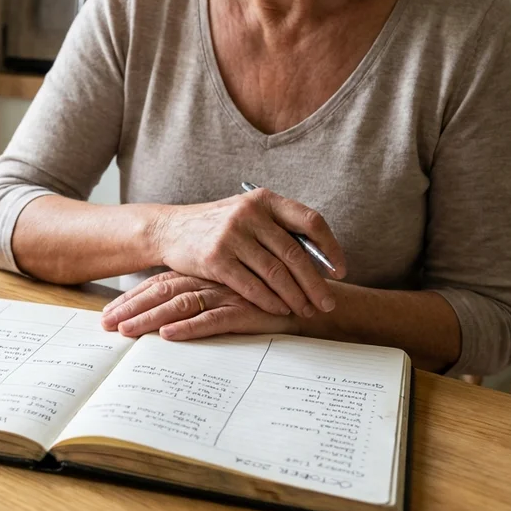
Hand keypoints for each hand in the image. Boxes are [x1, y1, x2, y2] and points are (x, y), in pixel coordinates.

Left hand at [101, 272, 298, 339]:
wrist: (310, 298)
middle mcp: (211, 278)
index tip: (107, 316)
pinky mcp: (245, 309)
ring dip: (150, 320)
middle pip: (161, 292)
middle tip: (104, 327)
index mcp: (203, 272)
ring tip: (125, 333)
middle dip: (130, 309)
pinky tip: (169, 338)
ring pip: (180, 304)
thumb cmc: (266, 296)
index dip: (131, 298)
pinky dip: (190, 328)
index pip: (158, 283)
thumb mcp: (229, 292)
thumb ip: (202, 295)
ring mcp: (227, 292)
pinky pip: (212, 319)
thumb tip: (166, 316)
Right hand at [149, 187, 345, 316]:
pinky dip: (269, 301)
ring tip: (306, 311)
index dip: (330, 247)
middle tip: (328, 303)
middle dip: (316, 283)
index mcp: (264, 199)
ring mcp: (231, 235)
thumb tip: (321, 261)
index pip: (310, 221)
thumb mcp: (248, 214)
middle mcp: (249, 214)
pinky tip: (280, 310)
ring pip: (275, 273)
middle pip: (295, 253)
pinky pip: (251, 286)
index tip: (340, 270)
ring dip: (295, 296)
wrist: (171, 229)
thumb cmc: (218, 225)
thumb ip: (279, 229)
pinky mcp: (215, 259)